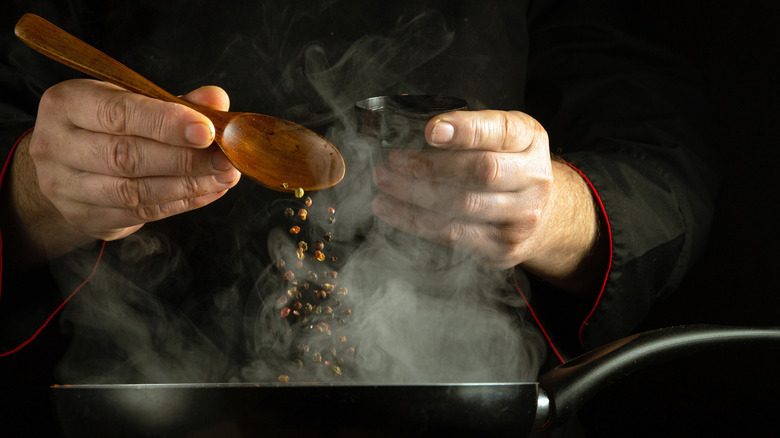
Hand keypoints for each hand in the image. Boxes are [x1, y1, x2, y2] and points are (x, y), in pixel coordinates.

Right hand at [8, 79, 239, 263]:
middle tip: (226, 159)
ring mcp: (66, 186)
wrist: (68, 167)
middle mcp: (57, 145)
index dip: (166, 123)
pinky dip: (181, 202)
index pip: (118, 113)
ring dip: (188, 185)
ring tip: (225, 177)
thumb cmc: (108, 125)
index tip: (208, 131)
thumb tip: (216, 100)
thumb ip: (176, 102)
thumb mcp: (134, 101)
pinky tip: (209, 191)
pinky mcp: (85, 217)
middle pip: (126, 156)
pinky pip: (140, 212)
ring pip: (134, 191)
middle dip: (185, 159)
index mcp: (67, 104)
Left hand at [371, 110, 605, 293]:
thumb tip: (423, 131)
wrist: (543, 212)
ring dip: (413, 195)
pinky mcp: (503, 248)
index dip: (465, 131)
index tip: (430, 130)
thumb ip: (469, 128)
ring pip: (462, 207)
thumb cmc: (508, 164)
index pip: (499, 131)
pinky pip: (453, 236)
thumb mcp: (500, 134)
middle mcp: (534, 179)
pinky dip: (415, 221)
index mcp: (530, 139)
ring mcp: (522, 217)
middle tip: (391, 162)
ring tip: (384, 183)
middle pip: (479, 172)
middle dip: (428, 166)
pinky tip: (392, 209)